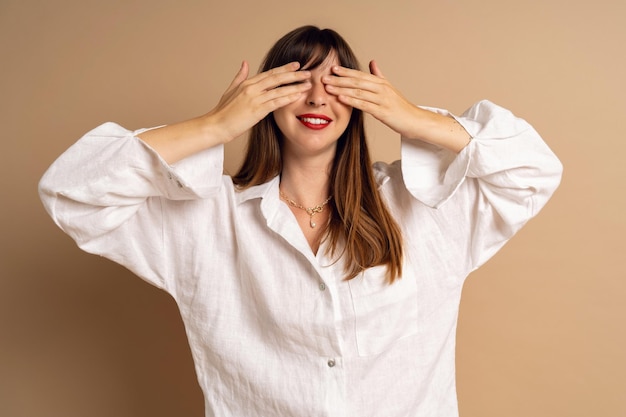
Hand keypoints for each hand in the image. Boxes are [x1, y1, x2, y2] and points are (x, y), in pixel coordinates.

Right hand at [207, 61, 311, 142]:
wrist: (216, 125)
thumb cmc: (222, 111)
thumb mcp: (230, 90)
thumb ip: (239, 76)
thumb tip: (245, 63)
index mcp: (247, 83)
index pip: (269, 73)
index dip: (284, 68)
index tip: (296, 65)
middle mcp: (252, 88)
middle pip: (277, 78)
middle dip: (294, 74)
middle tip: (308, 72)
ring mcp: (254, 98)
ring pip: (279, 89)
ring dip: (295, 86)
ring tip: (308, 85)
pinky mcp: (256, 110)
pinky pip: (275, 102)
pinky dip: (287, 98)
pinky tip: (297, 96)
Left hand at [323, 61, 470, 151]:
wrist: (415, 121)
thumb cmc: (400, 107)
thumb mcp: (389, 88)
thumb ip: (379, 75)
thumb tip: (372, 62)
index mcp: (381, 83)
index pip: (360, 75)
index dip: (346, 71)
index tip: (332, 68)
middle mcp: (381, 89)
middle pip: (357, 82)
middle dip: (340, 79)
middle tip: (324, 77)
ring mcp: (382, 100)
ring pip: (358, 92)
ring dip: (342, 89)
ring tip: (328, 88)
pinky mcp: (382, 112)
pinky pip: (364, 105)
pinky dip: (351, 101)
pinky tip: (341, 99)